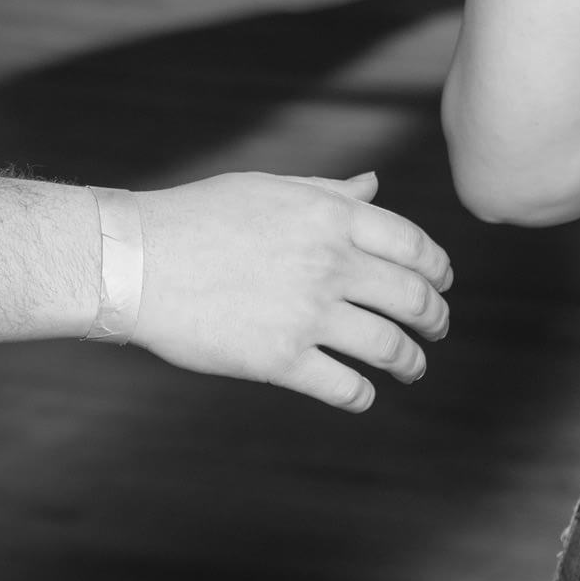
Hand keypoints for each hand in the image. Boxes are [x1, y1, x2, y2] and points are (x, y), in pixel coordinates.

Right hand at [129, 170, 452, 411]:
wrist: (137, 260)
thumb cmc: (200, 216)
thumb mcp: (270, 189)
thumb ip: (329, 193)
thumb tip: (374, 185)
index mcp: (331, 217)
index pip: (414, 246)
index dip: (438, 269)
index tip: (442, 283)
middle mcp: (329, 264)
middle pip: (412, 298)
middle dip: (434, 319)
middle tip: (436, 329)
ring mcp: (307, 314)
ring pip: (389, 348)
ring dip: (410, 362)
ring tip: (412, 368)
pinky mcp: (281, 360)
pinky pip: (344, 387)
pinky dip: (362, 395)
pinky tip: (361, 394)